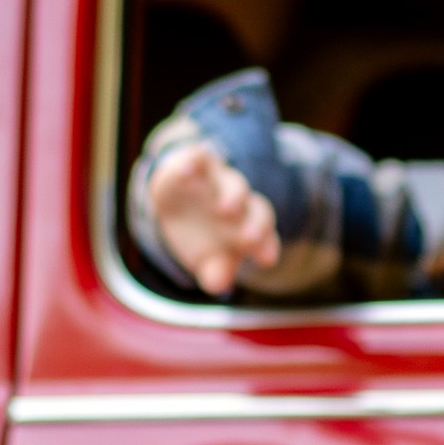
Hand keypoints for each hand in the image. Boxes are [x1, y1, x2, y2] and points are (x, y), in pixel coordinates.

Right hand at [147, 140, 279, 297]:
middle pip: (258, 208)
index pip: (266, 233)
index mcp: (249, 224)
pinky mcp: (194, 162)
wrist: (175, 199)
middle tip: (251, 238)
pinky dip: (193, 162)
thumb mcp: (207, 257)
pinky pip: (198, 158)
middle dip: (257, 223)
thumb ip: (215, 272)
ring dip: (233, 196)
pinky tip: (188, 170)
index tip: (267, 260)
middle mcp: (240, 201)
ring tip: (226, 210)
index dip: (268, 245)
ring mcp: (219, 179)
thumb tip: (219, 286)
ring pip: (234, 183)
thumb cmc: (201, 234)